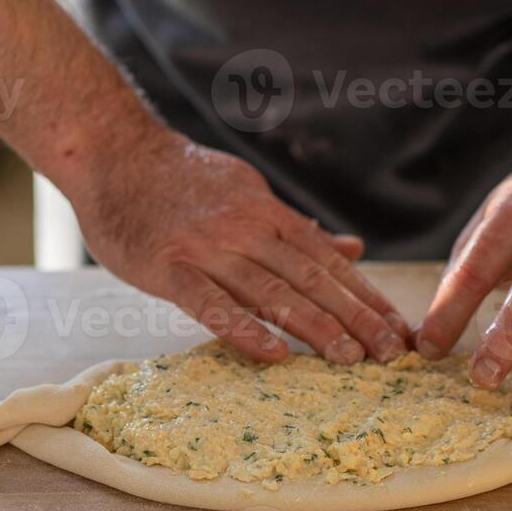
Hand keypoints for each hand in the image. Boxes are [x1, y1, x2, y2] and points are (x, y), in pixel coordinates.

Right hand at [68, 125, 410, 363]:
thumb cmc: (181, 182)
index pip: (329, 261)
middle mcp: (246, 229)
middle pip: (311, 278)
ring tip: (349, 358)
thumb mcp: (249, 194)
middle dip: (356, 317)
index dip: (366, 297)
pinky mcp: (168, 266)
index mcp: (269, 215)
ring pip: (271, 292)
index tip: (398, 329)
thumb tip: (352, 249)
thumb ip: (298, 229)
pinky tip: (273, 354)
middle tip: (390, 353)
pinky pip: (209, 303)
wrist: (114, 152)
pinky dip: (242, 328)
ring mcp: (207, 248)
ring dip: (315, 326)